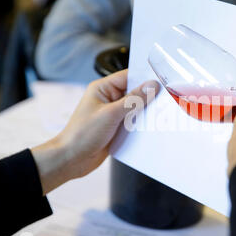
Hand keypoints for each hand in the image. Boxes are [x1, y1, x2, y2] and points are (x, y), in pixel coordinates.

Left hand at [32, 69, 159, 193]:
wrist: (71, 159)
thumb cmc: (82, 134)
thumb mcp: (110, 114)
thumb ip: (133, 100)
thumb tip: (151, 86)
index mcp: (102, 89)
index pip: (128, 76)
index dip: (144, 78)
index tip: (161, 81)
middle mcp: (108, 99)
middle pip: (134, 92)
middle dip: (148, 96)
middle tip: (164, 99)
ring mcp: (112, 114)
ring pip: (135, 108)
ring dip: (145, 112)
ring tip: (160, 114)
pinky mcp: (116, 128)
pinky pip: (133, 122)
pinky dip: (141, 124)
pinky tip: (151, 127)